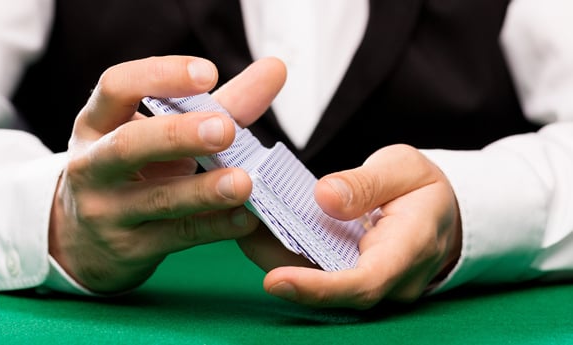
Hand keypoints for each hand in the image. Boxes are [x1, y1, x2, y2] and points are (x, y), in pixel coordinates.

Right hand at [49, 56, 286, 292]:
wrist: (84, 241)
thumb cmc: (133, 172)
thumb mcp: (159, 134)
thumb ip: (218, 104)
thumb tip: (275, 68)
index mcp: (96, 124)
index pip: (115, 87)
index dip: (159, 75)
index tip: (208, 73)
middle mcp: (92, 166)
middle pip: (129, 145)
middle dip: (178, 135)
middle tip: (225, 129)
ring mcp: (106, 211)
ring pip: (157, 198)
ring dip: (203, 190)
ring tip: (243, 182)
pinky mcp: (130, 248)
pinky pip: (178, 236)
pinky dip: (215, 227)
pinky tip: (246, 218)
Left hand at [238, 144, 461, 308]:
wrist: (442, 212)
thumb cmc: (424, 189)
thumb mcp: (404, 168)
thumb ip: (367, 183)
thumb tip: (324, 197)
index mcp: (410, 250)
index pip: (364, 282)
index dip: (318, 287)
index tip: (275, 280)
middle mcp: (391, 280)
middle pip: (334, 292)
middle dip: (284, 271)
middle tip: (243, 236)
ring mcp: (374, 285)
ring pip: (322, 286)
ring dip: (279, 261)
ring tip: (245, 226)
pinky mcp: (356, 279)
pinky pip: (321, 275)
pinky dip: (289, 256)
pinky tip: (262, 232)